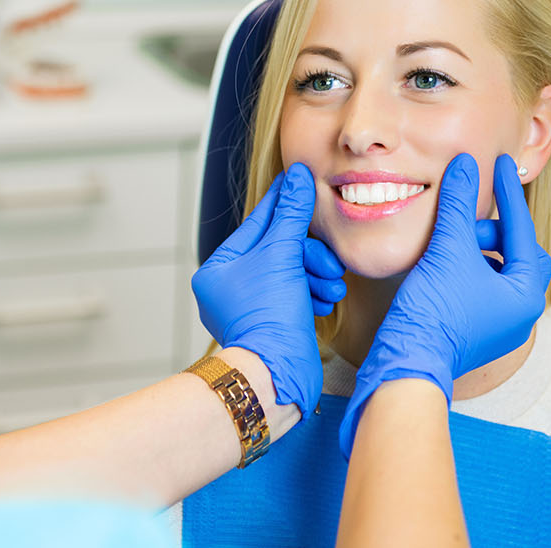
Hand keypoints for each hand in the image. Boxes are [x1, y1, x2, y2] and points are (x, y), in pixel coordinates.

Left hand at [193, 162, 345, 415]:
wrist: (278, 373)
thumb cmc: (269, 316)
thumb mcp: (282, 255)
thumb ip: (292, 214)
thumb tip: (298, 176)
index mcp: (218, 269)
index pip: (258, 225)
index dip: (284, 204)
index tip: (301, 182)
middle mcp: (230, 288)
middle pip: (279, 250)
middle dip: (309, 256)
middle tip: (328, 263)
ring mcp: (252, 308)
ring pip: (292, 273)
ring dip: (316, 276)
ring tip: (331, 287)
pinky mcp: (273, 325)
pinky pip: (297, 296)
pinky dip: (313, 294)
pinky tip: (326, 300)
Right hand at [339, 154, 550, 455]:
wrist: (406, 363)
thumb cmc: (433, 312)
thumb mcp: (448, 248)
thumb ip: (458, 203)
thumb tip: (465, 165)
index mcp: (526, 294)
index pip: (521, 230)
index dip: (508, 194)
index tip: (500, 165)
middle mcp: (521, 313)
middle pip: (518, 254)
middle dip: (494, 231)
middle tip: (466, 222)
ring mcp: (499, 326)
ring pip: (498, 271)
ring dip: (478, 250)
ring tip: (450, 241)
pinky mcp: (476, 332)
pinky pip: (481, 288)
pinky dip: (467, 268)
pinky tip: (443, 262)